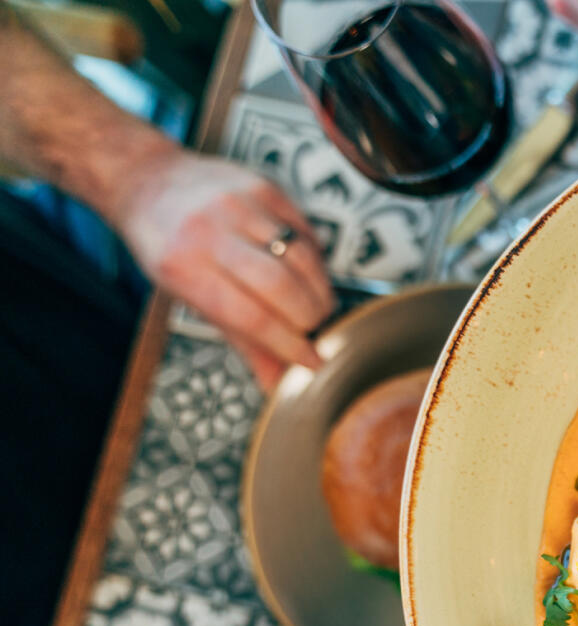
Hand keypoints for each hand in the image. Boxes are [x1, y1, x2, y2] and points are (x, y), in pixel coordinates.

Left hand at [115, 148, 334, 387]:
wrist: (148, 181)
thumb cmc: (167, 245)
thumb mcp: (188, 296)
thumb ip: (240, 338)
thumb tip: (276, 382)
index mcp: (185, 269)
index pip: (252, 317)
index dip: (289, 344)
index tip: (312, 360)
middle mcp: (210, 233)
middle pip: (281, 285)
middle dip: (310, 317)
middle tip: (316, 329)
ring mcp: (239, 205)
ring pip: (302, 257)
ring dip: (320, 290)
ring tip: (317, 305)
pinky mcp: (263, 187)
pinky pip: (305, 231)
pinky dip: (315, 259)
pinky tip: (309, 273)